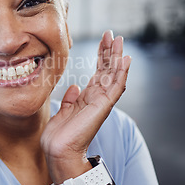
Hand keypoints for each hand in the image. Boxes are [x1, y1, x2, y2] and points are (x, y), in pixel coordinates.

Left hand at [41, 31, 130, 179]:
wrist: (58, 150)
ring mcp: (102, 102)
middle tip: (112, 34)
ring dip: (117, 57)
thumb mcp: (63, 111)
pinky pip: (115, 86)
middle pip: (107, 70)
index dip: (101, 56)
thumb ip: (70, 99)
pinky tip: (126, 59)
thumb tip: (74, 87)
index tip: (104, 40)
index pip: (99, 73)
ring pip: (113, 74)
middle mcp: (97, 98)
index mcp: (88, 98)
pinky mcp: (102, 106)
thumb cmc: (60, 134)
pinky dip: (122, 72)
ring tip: (119, 40)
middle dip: (110, 51)